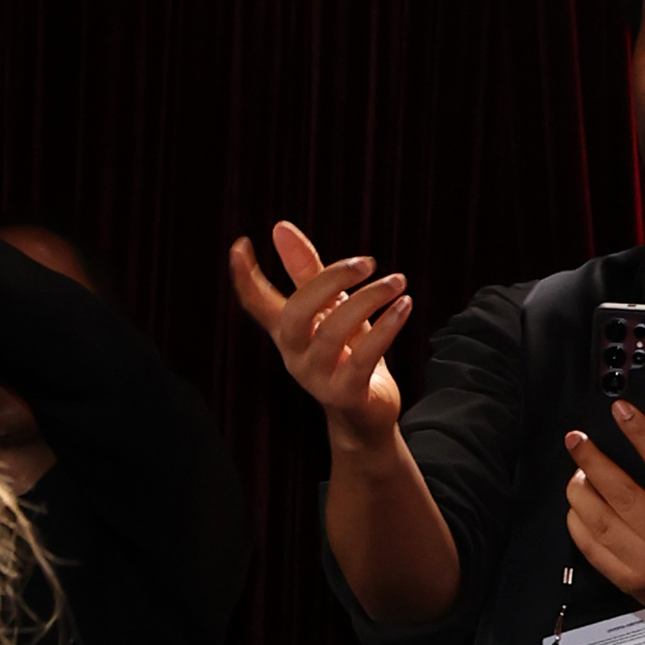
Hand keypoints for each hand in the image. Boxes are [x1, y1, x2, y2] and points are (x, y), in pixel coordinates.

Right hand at [227, 219, 413, 448]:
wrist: (365, 416)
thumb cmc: (346, 355)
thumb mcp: (328, 309)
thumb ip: (307, 271)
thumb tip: (280, 228)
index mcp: (288, 333)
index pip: (257, 305)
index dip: (245, 277)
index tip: (241, 244)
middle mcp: (296, 356)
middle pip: (296, 313)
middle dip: (330, 280)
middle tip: (368, 261)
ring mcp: (317, 378)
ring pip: (334, 331)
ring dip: (371, 298)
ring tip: (398, 281)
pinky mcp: (345, 394)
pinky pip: (363, 357)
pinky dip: (387, 327)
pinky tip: (404, 305)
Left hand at [561, 388, 644, 635]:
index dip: (639, 433)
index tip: (620, 412)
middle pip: (621, 492)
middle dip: (593, 462)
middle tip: (576, 440)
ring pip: (601, 522)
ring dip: (581, 494)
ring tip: (575, 473)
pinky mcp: (628, 580)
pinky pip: (594, 551)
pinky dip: (579, 527)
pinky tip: (575, 508)